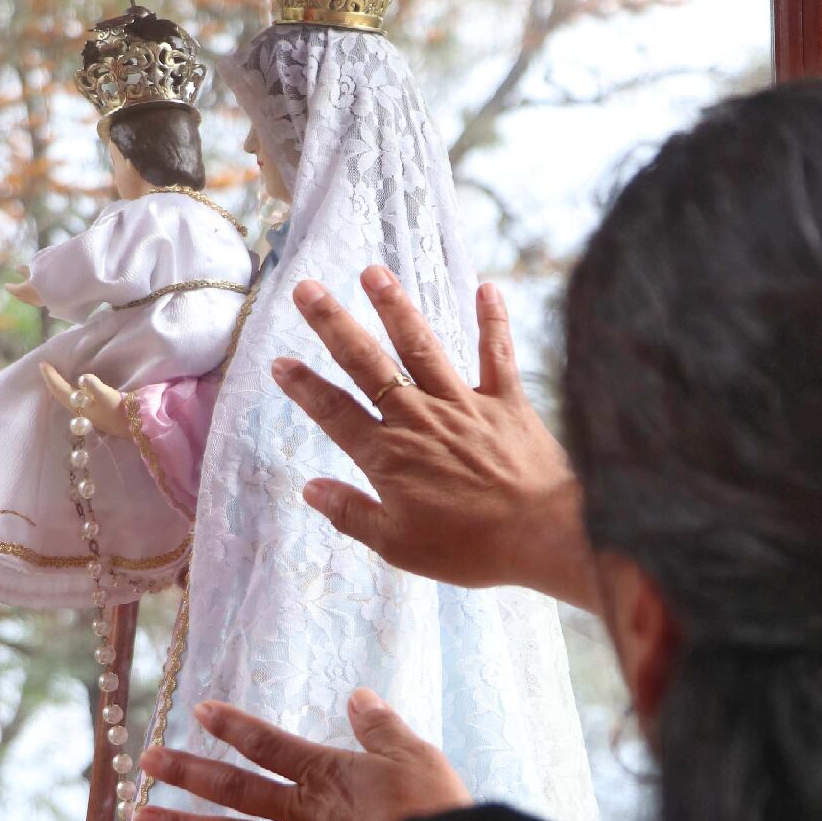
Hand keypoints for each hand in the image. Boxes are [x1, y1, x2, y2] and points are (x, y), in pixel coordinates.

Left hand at [39, 363, 140, 441]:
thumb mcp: (107, 396)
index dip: (50, 377)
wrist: (133, 425)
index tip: (43, 363)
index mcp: (78, 406)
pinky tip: (75, 389)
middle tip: (47, 368)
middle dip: (52, 381)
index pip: (59, 389)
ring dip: (60, 386)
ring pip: (66, 398)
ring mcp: (85, 413)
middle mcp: (78, 410)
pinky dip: (70, 391)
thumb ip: (94, 386)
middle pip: (59, 394)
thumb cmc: (119, 410)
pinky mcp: (93, 413)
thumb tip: (83, 378)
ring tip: (57, 376)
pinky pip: (75, 400)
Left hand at [134, 689, 468, 820]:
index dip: (233, 727)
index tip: (199, 711)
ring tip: (141, 818)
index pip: (268, 744)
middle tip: (147, 760)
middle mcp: (303, 810)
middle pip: (235, 788)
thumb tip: (357, 696)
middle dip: (189, 771)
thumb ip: (381, 728)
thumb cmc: (433, 814)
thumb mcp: (416, 757)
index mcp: (326, 773)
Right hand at [273, 268, 590, 609]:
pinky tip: (487, 288)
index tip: (279, 360)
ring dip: (395, 307)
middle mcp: (419, 418)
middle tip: (306, 289)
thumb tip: (310, 490)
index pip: (334, 412)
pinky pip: (496, 354)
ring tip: (373, 271)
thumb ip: (352, 514)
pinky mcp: (506, 401)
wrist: (542, 534)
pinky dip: (492, 321)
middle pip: (367, 364)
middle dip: (333, 324)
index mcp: (389, 456)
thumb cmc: (470, 549)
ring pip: (421, 347)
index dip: (304, 387)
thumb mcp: (398, 546)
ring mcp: (463, 404)